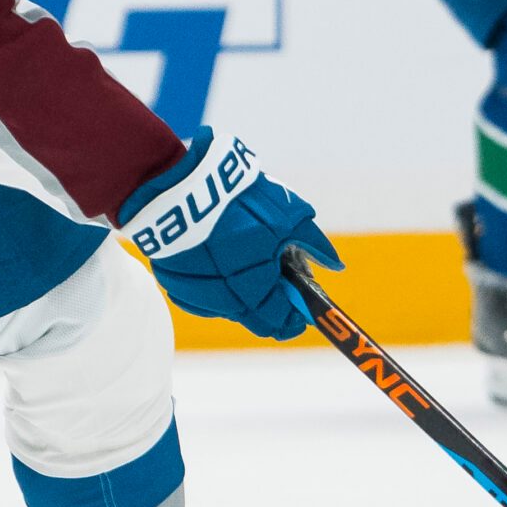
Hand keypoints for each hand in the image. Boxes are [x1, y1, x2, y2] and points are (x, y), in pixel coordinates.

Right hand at [122, 130, 341, 340]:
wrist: (178, 185)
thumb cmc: (239, 201)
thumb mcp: (288, 216)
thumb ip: (313, 245)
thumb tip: (334, 265)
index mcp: (255, 289)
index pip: (280, 322)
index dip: (294, 318)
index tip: (301, 308)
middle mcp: (224, 300)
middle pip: (254, 318)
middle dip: (269, 302)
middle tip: (275, 277)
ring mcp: (194, 293)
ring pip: (226, 306)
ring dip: (239, 291)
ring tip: (243, 256)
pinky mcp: (172, 281)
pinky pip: (200, 294)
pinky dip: (213, 283)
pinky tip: (217, 256)